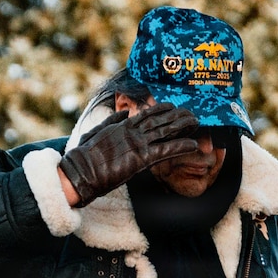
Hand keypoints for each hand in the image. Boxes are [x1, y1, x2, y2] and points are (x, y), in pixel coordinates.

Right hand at [56, 103, 201, 207]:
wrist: (80, 171)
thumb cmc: (85, 155)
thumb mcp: (97, 131)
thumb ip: (112, 120)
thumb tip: (124, 111)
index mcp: (122, 125)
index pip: (146, 114)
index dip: (162, 109)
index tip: (173, 106)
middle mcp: (133, 131)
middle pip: (160, 120)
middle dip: (177, 115)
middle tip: (192, 112)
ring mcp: (138, 143)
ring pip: (165, 131)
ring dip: (183, 126)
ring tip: (197, 123)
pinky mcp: (141, 158)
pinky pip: (165, 151)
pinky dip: (180, 146)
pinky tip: (193, 145)